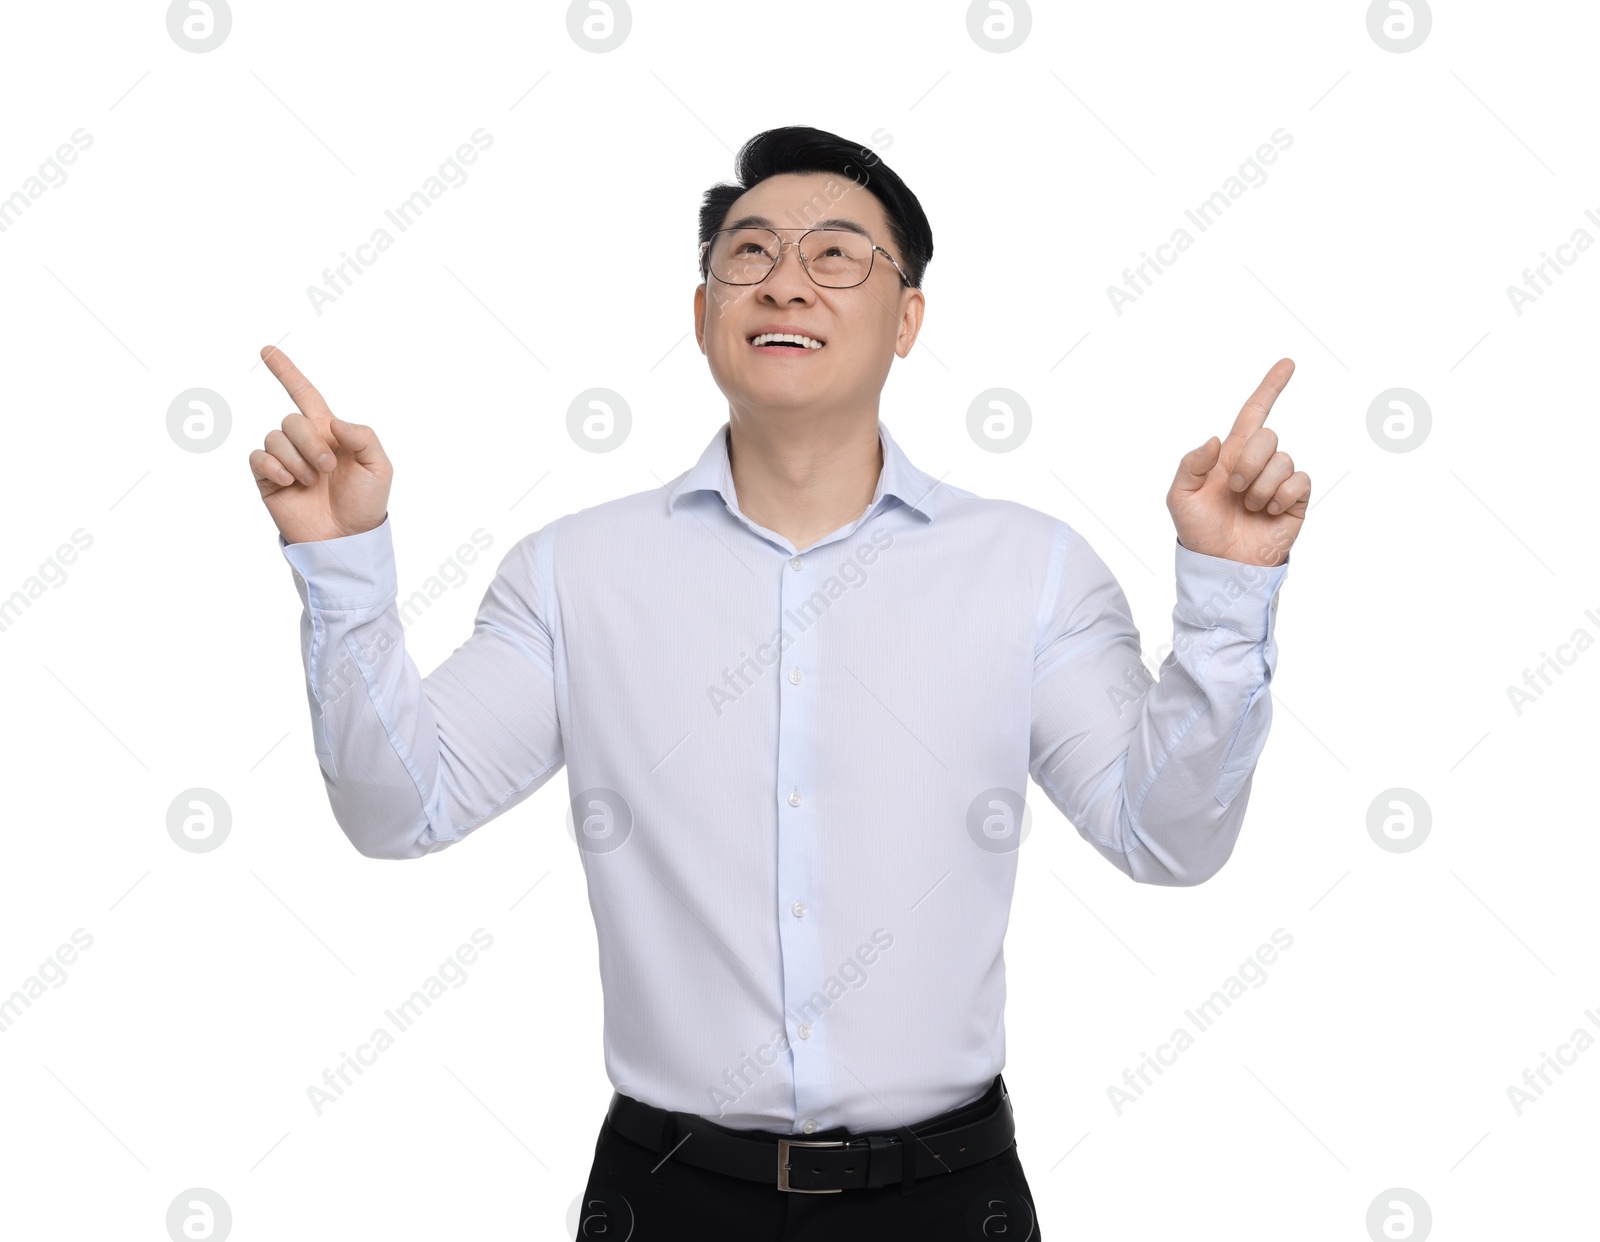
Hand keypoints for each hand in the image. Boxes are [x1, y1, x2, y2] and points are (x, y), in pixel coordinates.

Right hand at [249, 346, 392, 544]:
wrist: (348, 539)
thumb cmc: (366, 503)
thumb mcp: (379, 467)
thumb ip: (363, 436)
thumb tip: (333, 422)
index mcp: (329, 433)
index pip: (304, 395)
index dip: (287, 372)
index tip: (266, 349)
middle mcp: (304, 443)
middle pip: (291, 420)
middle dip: (310, 442)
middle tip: (327, 468)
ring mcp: (285, 461)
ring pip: (275, 437)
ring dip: (297, 459)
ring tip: (312, 481)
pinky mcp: (268, 480)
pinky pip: (259, 458)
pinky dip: (274, 467)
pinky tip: (289, 482)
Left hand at [1166, 358, 1309, 566]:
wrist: (1220, 565)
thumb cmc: (1198, 531)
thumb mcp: (1180, 497)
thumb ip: (1190, 464)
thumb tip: (1215, 439)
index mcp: (1230, 456)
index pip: (1253, 413)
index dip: (1270, 388)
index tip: (1288, 363)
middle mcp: (1257, 463)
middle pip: (1268, 436)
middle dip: (1248, 462)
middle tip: (1233, 489)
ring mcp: (1278, 481)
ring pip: (1282, 460)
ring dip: (1260, 487)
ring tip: (1248, 508)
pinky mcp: (1295, 500)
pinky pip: (1299, 481)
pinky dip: (1279, 497)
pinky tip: (1267, 513)